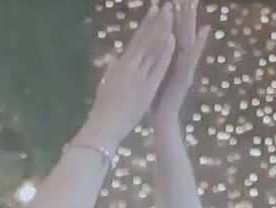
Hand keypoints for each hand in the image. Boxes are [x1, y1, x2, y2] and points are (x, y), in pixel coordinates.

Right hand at [80, 2, 175, 150]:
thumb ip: (112, 71)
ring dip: (162, 30)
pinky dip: (165, 52)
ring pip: (152, 48)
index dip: (146, 25)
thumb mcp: (106, 85)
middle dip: (156, 21)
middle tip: (165, 5)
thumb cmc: (103, 110)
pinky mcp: (146, 87)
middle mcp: (128, 66)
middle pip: (145, 39)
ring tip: (171, 14)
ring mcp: (137, 75)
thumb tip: (113, 60)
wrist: (103, 127)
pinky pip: (158, 67)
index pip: (136, 40)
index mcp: (119, 65)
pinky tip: (172, 39)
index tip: (154, 11)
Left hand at [152, 0, 210, 125]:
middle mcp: (179, 57)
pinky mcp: (187, 74)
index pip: (170, 29)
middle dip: (185, 11)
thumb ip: (149, 60)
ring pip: (189, 38)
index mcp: (168, 56)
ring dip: (192, 20)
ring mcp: (185, 65)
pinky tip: (205, 29)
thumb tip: (142, 48)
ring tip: (195, 2)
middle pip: (182, 29)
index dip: (171, 13)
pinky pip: (193, 56)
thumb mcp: (150, 74)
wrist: (161, 118)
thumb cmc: (155, 98)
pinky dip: (200, 43)